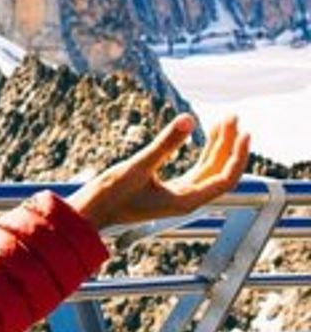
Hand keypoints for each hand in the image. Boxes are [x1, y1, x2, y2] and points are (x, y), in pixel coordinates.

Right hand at [67, 114, 250, 230]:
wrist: (89, 214)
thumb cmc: (110, 196)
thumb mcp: (138, 166)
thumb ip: (165, 144)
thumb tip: (189, 119)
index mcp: (185, 200)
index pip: (224, 178)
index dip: (237, 155)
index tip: (243, 132)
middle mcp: (186, 199)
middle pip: (217, 171)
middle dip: (227, 144)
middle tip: (231, 117)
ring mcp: (178, 195)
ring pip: (206, 170)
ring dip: (216, 147)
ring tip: (222, 123)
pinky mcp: (167, 190)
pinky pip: (194, 170)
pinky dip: (201, 153)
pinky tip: (201, 139)